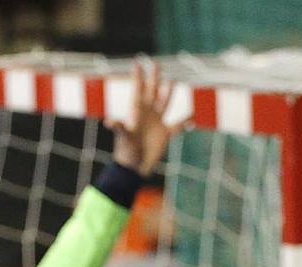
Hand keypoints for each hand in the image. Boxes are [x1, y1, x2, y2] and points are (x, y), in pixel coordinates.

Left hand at [108, 60, 187, 176]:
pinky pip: (177, 126)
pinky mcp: (164, 134)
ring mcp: (156, 123)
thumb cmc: (126, 153)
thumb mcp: (123, 138)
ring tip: (172, 81)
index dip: (138, 77)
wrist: (133, 168)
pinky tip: (193, 116)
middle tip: (155, 63)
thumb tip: (109, 121)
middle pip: (152, 91)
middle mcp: (147, 114)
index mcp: (136, 112)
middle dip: (154, 78)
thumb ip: (120, 128)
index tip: (137, 63)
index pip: (138, 90)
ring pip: (164, 103)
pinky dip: (185, 121)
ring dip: (168, 93)